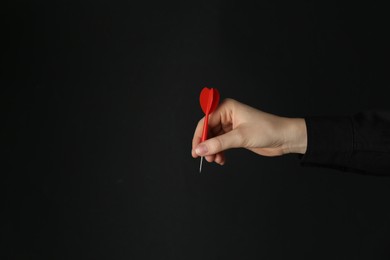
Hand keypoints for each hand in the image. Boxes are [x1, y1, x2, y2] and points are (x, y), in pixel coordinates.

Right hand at [191, 98, 306, 164]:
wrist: (285, 138)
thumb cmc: (267, 130)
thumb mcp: (240, 137)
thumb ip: (218, 144)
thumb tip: (200, 149)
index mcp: (227, 108)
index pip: (205, 121)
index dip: (199, 136)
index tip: (196, 150)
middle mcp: (227, 115)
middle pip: (208, 130)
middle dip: (206, 145)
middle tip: (206, 158)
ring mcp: (231, 126)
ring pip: (214, 139)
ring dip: (213, 151)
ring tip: (216, 160)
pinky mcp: (235, 135)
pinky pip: (221, 144)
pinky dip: (219, 152)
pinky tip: (222, 159)